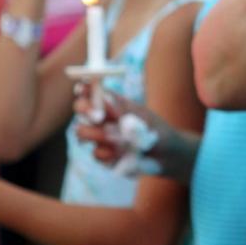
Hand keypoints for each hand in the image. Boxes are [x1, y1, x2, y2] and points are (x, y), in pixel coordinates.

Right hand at [73, 85, 193, 179]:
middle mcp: (102, 118)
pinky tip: (123, 153)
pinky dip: (109, 153)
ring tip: (119, 139)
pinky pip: (96, 153)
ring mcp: (99, 137)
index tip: (85, 89)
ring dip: (98, 134)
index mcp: (112, 103)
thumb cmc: (156, 130)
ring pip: (82, 132)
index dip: (84, 88)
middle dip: (85, 110)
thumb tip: (104, 97)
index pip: (90, 90)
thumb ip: (123, 109)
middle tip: (98, 116)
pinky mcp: (102, 155)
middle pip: (80, 108)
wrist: (166, 155)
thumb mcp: (143, 116)